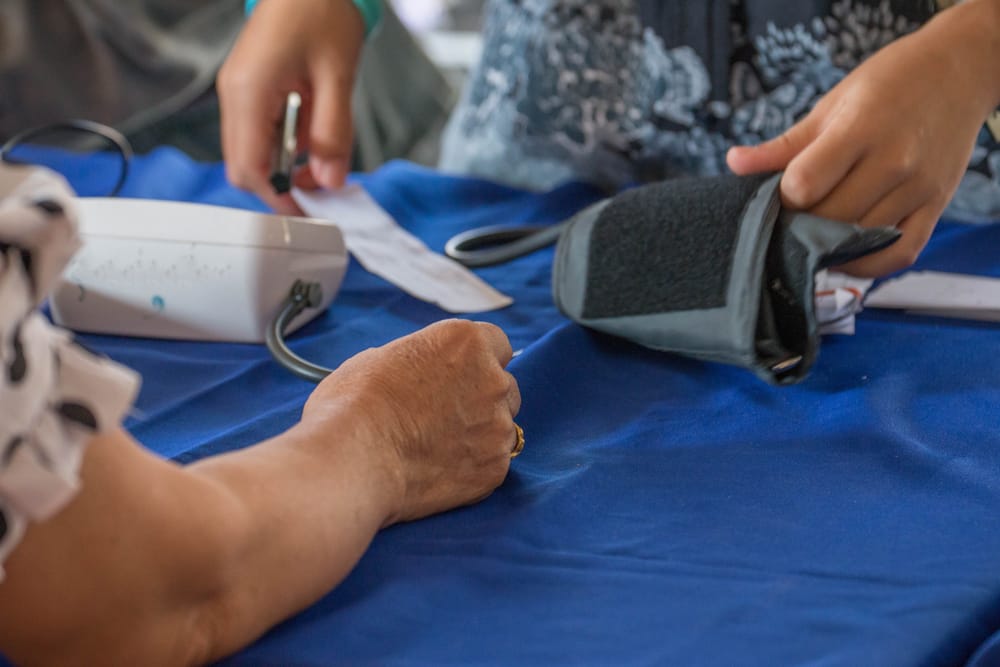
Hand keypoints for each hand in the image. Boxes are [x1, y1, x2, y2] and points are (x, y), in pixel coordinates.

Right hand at [217, 0, 364, 213]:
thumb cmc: (321, 13)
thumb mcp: (338, 76)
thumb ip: (333, 133)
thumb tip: (329, 181)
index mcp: (249, 92)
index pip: (250, 168)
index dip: (279, 196)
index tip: (311, 211)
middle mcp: (234, 96)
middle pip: (243, 167)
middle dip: (280, 185)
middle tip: (321, 189)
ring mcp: (237, 93)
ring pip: (250, 154)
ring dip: (284, 165)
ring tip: (322, 156)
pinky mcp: (248, 91)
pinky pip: (259, 134)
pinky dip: (284, 146)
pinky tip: (311, 134)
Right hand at [303, 319, 520, 524]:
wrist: (353, 459)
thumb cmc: (354, 405)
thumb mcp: (379, 359)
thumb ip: (417, 361)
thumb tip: (417, 372)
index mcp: (467, 342)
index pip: (497, 345)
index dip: (477, 363)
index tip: (461, 377)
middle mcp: (492, 379)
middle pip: (504, 387)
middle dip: (482, 400)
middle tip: (446, 417)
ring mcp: (498, 426)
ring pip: (502, 429)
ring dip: (479, 436)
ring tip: (435, 450)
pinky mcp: (495, 467)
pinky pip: (493, 465)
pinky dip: (473, 469)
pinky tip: (439, 472)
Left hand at [727, 0, 999, 276]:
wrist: (958, 71)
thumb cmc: (887, 84)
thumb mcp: (830, 105)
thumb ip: (783, 145)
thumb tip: (734, 164)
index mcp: (861, 129)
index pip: (805, 183)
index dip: (784, 195)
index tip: (780, 192)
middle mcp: (894, 161)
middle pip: (830, 218)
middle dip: (801, 224)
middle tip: (790, 218)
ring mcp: (918, 188)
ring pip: (860, 239)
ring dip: (829, 246)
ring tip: (812, 234)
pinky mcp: (935, 207)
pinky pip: (899, 254)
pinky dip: (867, 265)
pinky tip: (844, 256)